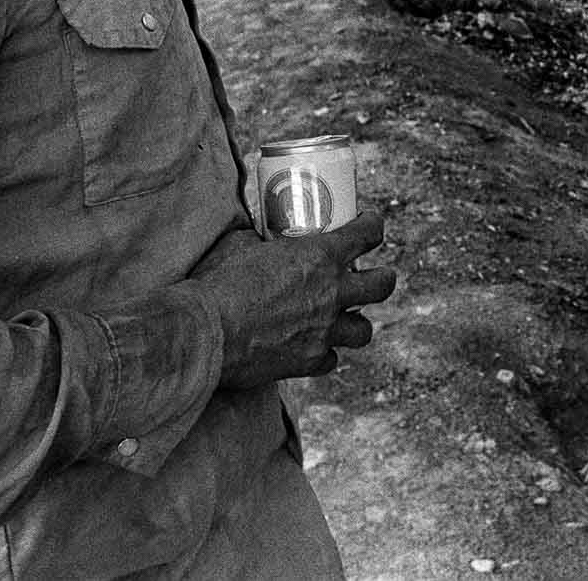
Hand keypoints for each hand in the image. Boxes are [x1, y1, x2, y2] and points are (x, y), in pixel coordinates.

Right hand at [186, 212, 396, 389]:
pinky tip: (311, 348)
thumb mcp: (243, 246)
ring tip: (345, 319)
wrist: (204, 332)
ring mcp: (325, 330)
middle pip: (383, 285)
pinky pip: (330, 359)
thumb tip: (261, 238)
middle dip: (383, 278)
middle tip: (374, 277)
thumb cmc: (218, 284)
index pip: (368, 234)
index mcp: (320, 256)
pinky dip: (323, 354)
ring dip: (356, 323)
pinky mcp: (309, 361)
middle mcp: (332, 293)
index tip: (369, 225)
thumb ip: (264, 243)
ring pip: (364, 330)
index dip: (372, 226)